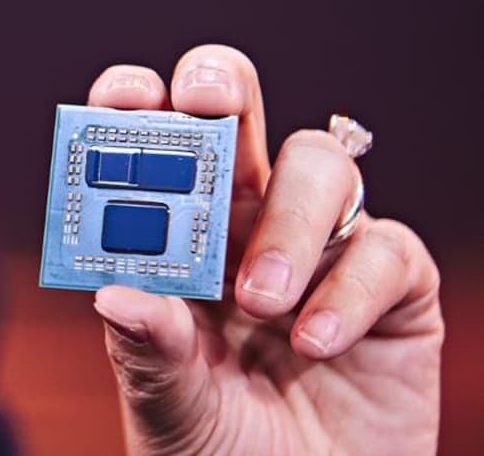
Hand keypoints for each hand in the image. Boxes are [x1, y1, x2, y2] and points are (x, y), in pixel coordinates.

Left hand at [86, 45, 442, 455]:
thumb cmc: (216, 449)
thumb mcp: (166, 405)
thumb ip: (145, 350)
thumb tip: (114, 295)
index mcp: (172, 234)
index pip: (151, 140)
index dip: (136, 101)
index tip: (126, 99)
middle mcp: (242, 222)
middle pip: (236, 113)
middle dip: (220, 87)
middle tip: (208, 106)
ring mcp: (320, 247)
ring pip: (318, 164)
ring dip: (288, 220)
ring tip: (262, 302)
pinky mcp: (392, 289)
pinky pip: (385, 249)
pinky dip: (348, 291)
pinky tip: (314, 344)